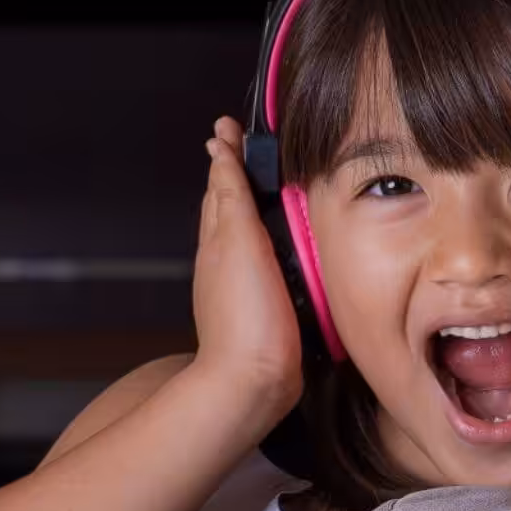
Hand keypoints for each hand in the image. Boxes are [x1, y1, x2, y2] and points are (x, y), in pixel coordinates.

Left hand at [194, 116, 303, 415]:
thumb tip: (220, 153)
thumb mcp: (237, 242)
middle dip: (238, 177)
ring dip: (256, 209)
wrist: (253, 382)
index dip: (226, 155)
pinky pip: (270, 264)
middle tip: (250, 149)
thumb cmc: (244, 317)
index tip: (229, 128)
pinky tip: (291, 248)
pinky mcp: (268, 308)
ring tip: (270, 188)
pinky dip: (276, 246)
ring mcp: (246, 285)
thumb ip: (232, 197)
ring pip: (249, 236)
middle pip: (231, 208)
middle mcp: (227, 260)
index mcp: (218, 239)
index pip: (221, 185)